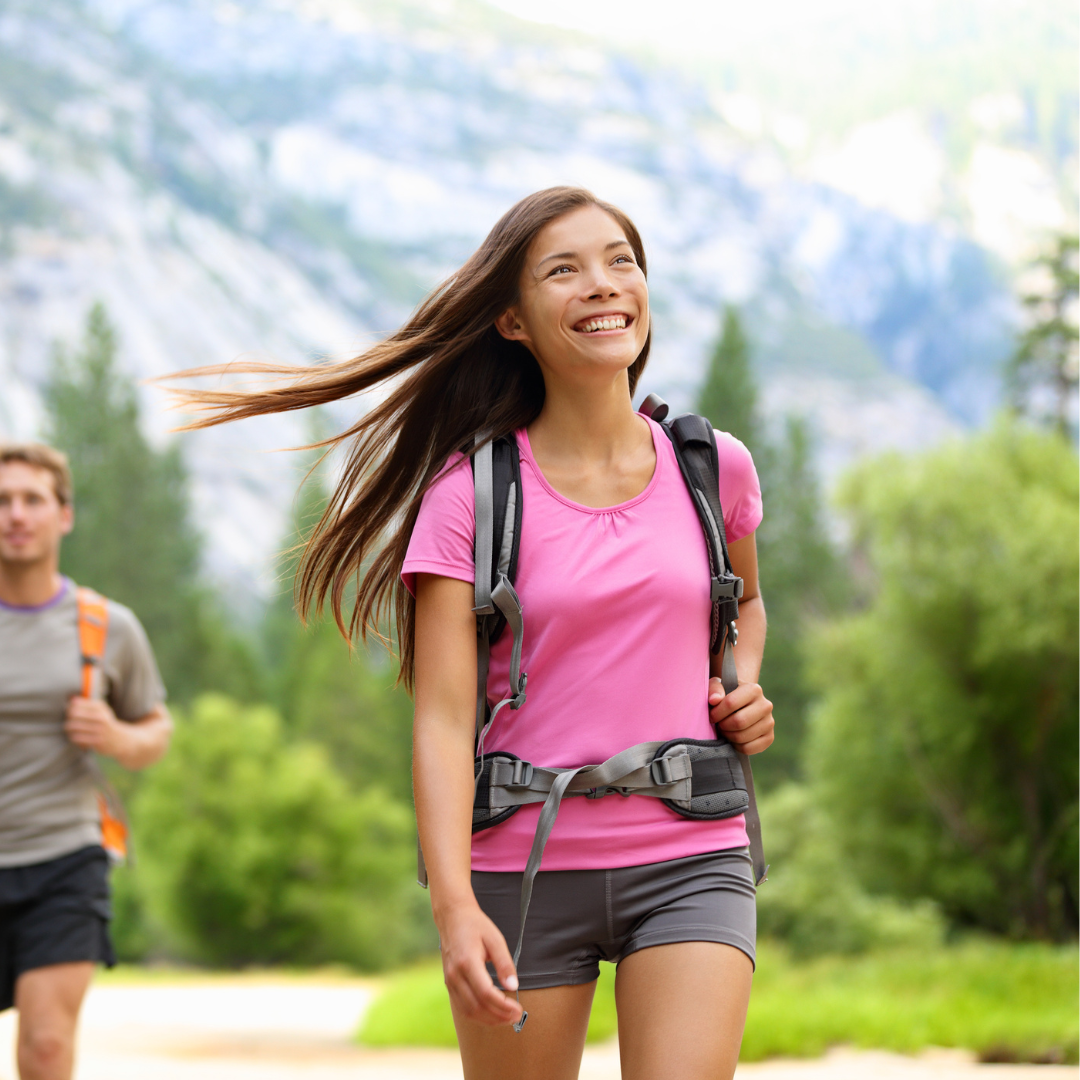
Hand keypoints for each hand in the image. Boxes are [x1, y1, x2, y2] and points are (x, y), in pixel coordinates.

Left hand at [64, 697, 129, 758]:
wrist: (120, 739)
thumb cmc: (106, 724)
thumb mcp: (101, 710)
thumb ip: (86, 704)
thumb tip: (70, 699)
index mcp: (100, 707)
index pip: (76, 704)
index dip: (69, 708)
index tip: (70, 713)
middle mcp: (100, 716)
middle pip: (73, 714)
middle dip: (68, 718)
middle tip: (70, 722)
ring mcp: (99, 729)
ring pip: (72, 726)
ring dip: (69, 729)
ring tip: (72, 730)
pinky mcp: (96, 741)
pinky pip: (76, 738)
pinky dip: (74, 738)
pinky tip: (77, 737)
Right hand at [437, 900, 523, 1026]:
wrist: (452, 917)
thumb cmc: (475, 926)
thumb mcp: (495, 939)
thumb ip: (505, 963)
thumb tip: (513, 986)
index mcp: (467, 962)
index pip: (485, 993)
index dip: (503, 1005)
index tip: (518, 1009)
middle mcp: (455, 975)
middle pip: (477, 1006)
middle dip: (498, 1016)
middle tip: (516, 1016)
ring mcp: (450, 981)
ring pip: (468, 1011)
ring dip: (489, 1019)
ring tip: (507, 1018)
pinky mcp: (449, 984)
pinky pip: (462, 1007)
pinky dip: (478, 1015)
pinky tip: (492, 1014)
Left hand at [708, 677, 773, 754]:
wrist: (742, 705)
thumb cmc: (727, 695)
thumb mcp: (718, 687)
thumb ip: (714, 690)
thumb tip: (714, 700)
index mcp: (754, 690)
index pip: (730, 703)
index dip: (717, 713)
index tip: (712, 716)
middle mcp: (765, 705)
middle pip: (739, 722)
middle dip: (723, 726)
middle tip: (719, 724)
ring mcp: (769, 722)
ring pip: (742, 737)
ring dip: (728, 736)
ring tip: (726, 730)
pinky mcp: (769, 738)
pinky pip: (748, 749)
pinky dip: (736, 746)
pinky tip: (734, 738)